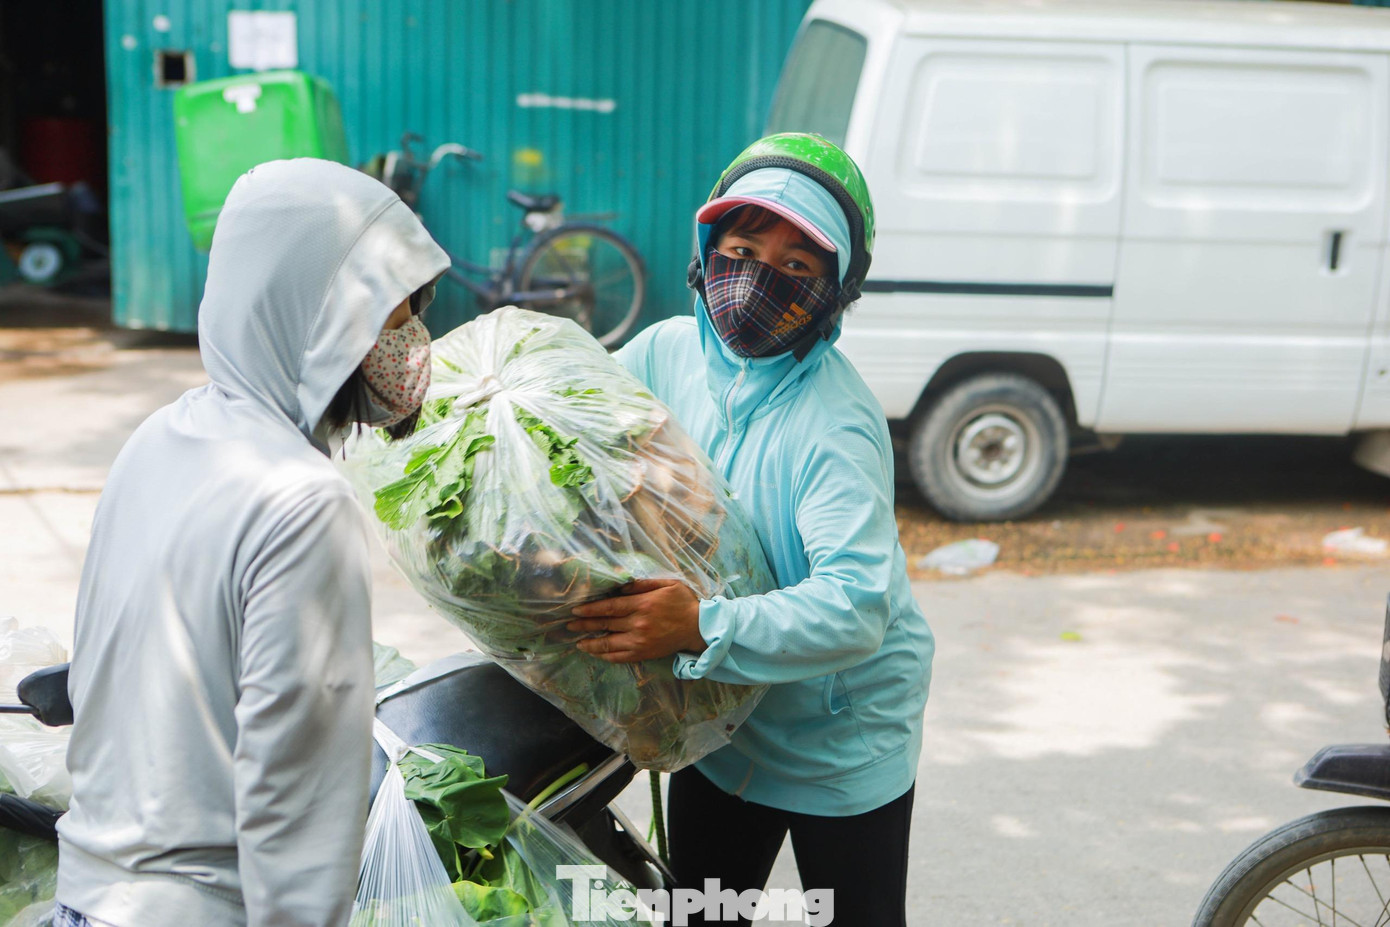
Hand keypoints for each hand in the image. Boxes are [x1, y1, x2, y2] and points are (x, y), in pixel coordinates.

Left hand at [567, 579, 705, 663]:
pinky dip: (605, 656)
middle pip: (605, 624)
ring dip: (591, 643)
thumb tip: (621, 586)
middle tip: (569, 624)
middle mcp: (639, 624)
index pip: (610, 607)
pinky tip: (596, 652)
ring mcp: (640, 641)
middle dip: (584, 625)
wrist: (699, 628)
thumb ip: (642, 584)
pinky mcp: (644, 654)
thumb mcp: (667, 584)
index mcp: (643, 604)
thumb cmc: (683, 603)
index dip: (591, 609)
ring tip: (577, 642)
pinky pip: (619, 657)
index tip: (576, 610)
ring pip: (609, 644)